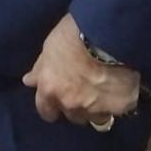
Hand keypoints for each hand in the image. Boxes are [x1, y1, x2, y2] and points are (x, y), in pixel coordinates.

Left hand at [22, 13, 139, 125]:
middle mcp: (71, 104)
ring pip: (95, 117)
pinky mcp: (121, 108)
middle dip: (76, 107)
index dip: (52, 107)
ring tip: (104, 91)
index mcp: (50, 89)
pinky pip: (119, 110)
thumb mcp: (50, 47)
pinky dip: (118, 102)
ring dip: (97, 108)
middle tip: (84, 90)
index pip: (46, 111)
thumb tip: (29, 81)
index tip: (57, 101)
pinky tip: (121, 89)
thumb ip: (41, 69)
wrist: (108, 33)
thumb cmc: (74, 34)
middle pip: (72, 116)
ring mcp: (96, 109)